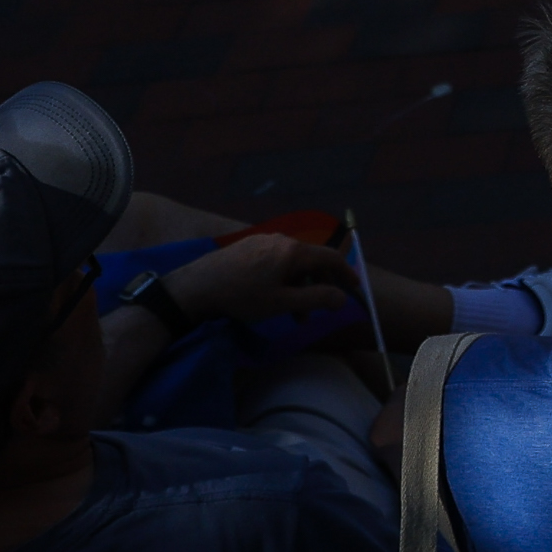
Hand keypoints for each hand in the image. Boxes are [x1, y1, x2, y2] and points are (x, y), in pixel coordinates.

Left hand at [163, 233, 357, 327]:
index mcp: (294, 251)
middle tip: (319, 309)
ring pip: (292, 262)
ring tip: (293, 312)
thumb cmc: (242, 296)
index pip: (331, 257)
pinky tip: (272, 295)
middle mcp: (282, 240)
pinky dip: (284, 278)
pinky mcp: (247, 246)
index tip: (354, 288)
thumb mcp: (282, 303)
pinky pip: (276, 260)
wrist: (196, 286)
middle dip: (319, 285)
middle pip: (312, 260)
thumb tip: (343, 299)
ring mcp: (263, 241)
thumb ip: (317, 299)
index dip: (346, 272)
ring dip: (299, 286)